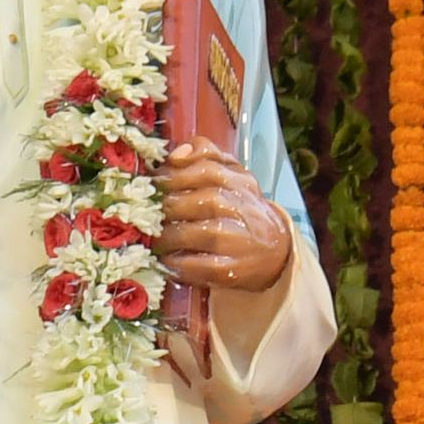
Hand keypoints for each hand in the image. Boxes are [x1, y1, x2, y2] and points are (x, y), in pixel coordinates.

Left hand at [155, 143, 293, 295]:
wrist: (275, 250)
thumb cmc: (241, 209)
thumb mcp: (232, 175)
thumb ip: (205, 156)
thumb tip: (176, 154)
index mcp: (238, 182)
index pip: (206, 169)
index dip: (175, 174)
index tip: (154, 182)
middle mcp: (240, 208)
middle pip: (199, 201)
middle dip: (167, 208)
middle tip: (148, 215)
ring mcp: (238, 240)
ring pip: (197, 233)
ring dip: (168, 237)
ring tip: (155, 239)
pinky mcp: (231, 269)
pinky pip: (199, 265)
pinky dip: (178, 264)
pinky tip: (167, 261)